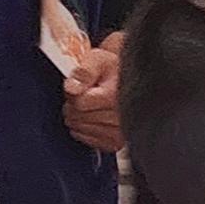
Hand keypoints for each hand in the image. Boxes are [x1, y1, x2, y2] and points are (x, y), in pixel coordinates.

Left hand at [64, 32, 124, 152]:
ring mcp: (120, 133)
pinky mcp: (117, 143)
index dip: (73, 94)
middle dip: (75, 106)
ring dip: (79, 118)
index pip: (78, 103)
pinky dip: (85, 130)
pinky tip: (94, 118)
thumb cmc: (116, 70)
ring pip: (81, 129)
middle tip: (86, 95)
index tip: (81, 87)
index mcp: (116, 96)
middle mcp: (121, 117)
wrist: (133, 81)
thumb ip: (84, 71)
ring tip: (92, 105)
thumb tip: (71, 87)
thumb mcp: (100, 60)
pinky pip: (88, 140)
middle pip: (78, 117)